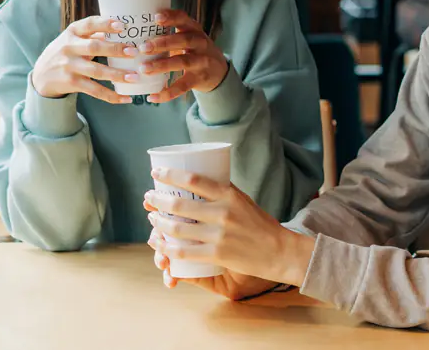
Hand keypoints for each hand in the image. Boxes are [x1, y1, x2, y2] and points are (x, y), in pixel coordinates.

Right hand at [31, 16, 139, 103]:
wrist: (41, 76)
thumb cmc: (65, 52)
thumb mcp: (73, 38)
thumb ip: (93, 33)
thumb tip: (120, 27)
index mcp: (72, 32)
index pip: (89, 24)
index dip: (106, 24)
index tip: (123, 25)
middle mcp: (69, 48)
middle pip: (94, 47)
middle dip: (115, 49)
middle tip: (134, 52)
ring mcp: (69, 66)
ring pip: (96, 71)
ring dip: (117, 75)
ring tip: (134, 77)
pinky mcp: (72, 83)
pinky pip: (94, 91)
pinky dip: (111, 96)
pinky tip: (126, 98)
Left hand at [139, 9, 229, 103]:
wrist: (219, 71)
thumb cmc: (195, 51)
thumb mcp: (188, 38)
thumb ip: (169, 33)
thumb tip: (135, 32)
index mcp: (195, 30)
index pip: (184, 20)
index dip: (171, 17)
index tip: (156, 17)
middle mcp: (201, 44)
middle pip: (183, 40)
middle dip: (162, 43)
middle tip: (142, 47)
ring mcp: (202, 62)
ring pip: (182, 62)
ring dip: (162, 65)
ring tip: (144, 69)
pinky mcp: (199, 79)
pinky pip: (183, 86)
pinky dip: (167, 93)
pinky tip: (152, 96)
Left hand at [142, 168, 314, 286]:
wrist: (279, 251)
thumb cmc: (259, 224)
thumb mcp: (243, 200)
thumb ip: (221, 192)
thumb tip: (196, 183)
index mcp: (229, 195)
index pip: (193, 180)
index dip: (170, 175)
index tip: (156, 173)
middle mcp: (222, 213)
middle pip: (179, 205)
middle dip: (158, 200)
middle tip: (149, 197)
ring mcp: (219, 235)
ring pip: (177, 229)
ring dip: (158, 223)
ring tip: (152, 218)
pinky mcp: (217, 254)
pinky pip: (183, 252)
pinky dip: (167, 248)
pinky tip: (159, 244)